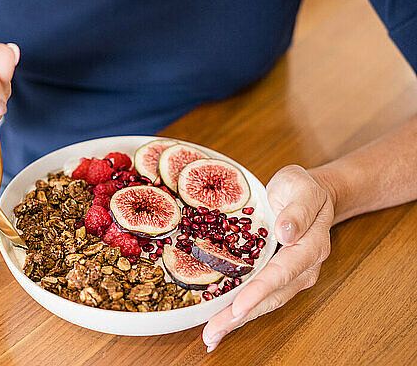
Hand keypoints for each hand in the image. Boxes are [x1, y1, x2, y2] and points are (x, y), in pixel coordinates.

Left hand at [202, 165, 333, 351]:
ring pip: (265, 303)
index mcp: (310, 246)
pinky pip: (258, 296)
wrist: (312, 195)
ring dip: (237, 320)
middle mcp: (302, 268)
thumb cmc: (303, 188)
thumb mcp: (302, 187)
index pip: (282, 273)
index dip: (259, 291)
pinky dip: (239, 311)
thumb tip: (286, 231)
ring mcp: (290, 276)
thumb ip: (298, 210)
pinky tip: (220, 324)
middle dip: (241, 317)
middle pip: (271, 297)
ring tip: (212, 336)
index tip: (238, 306)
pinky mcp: (277, 277)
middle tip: (213, 332)